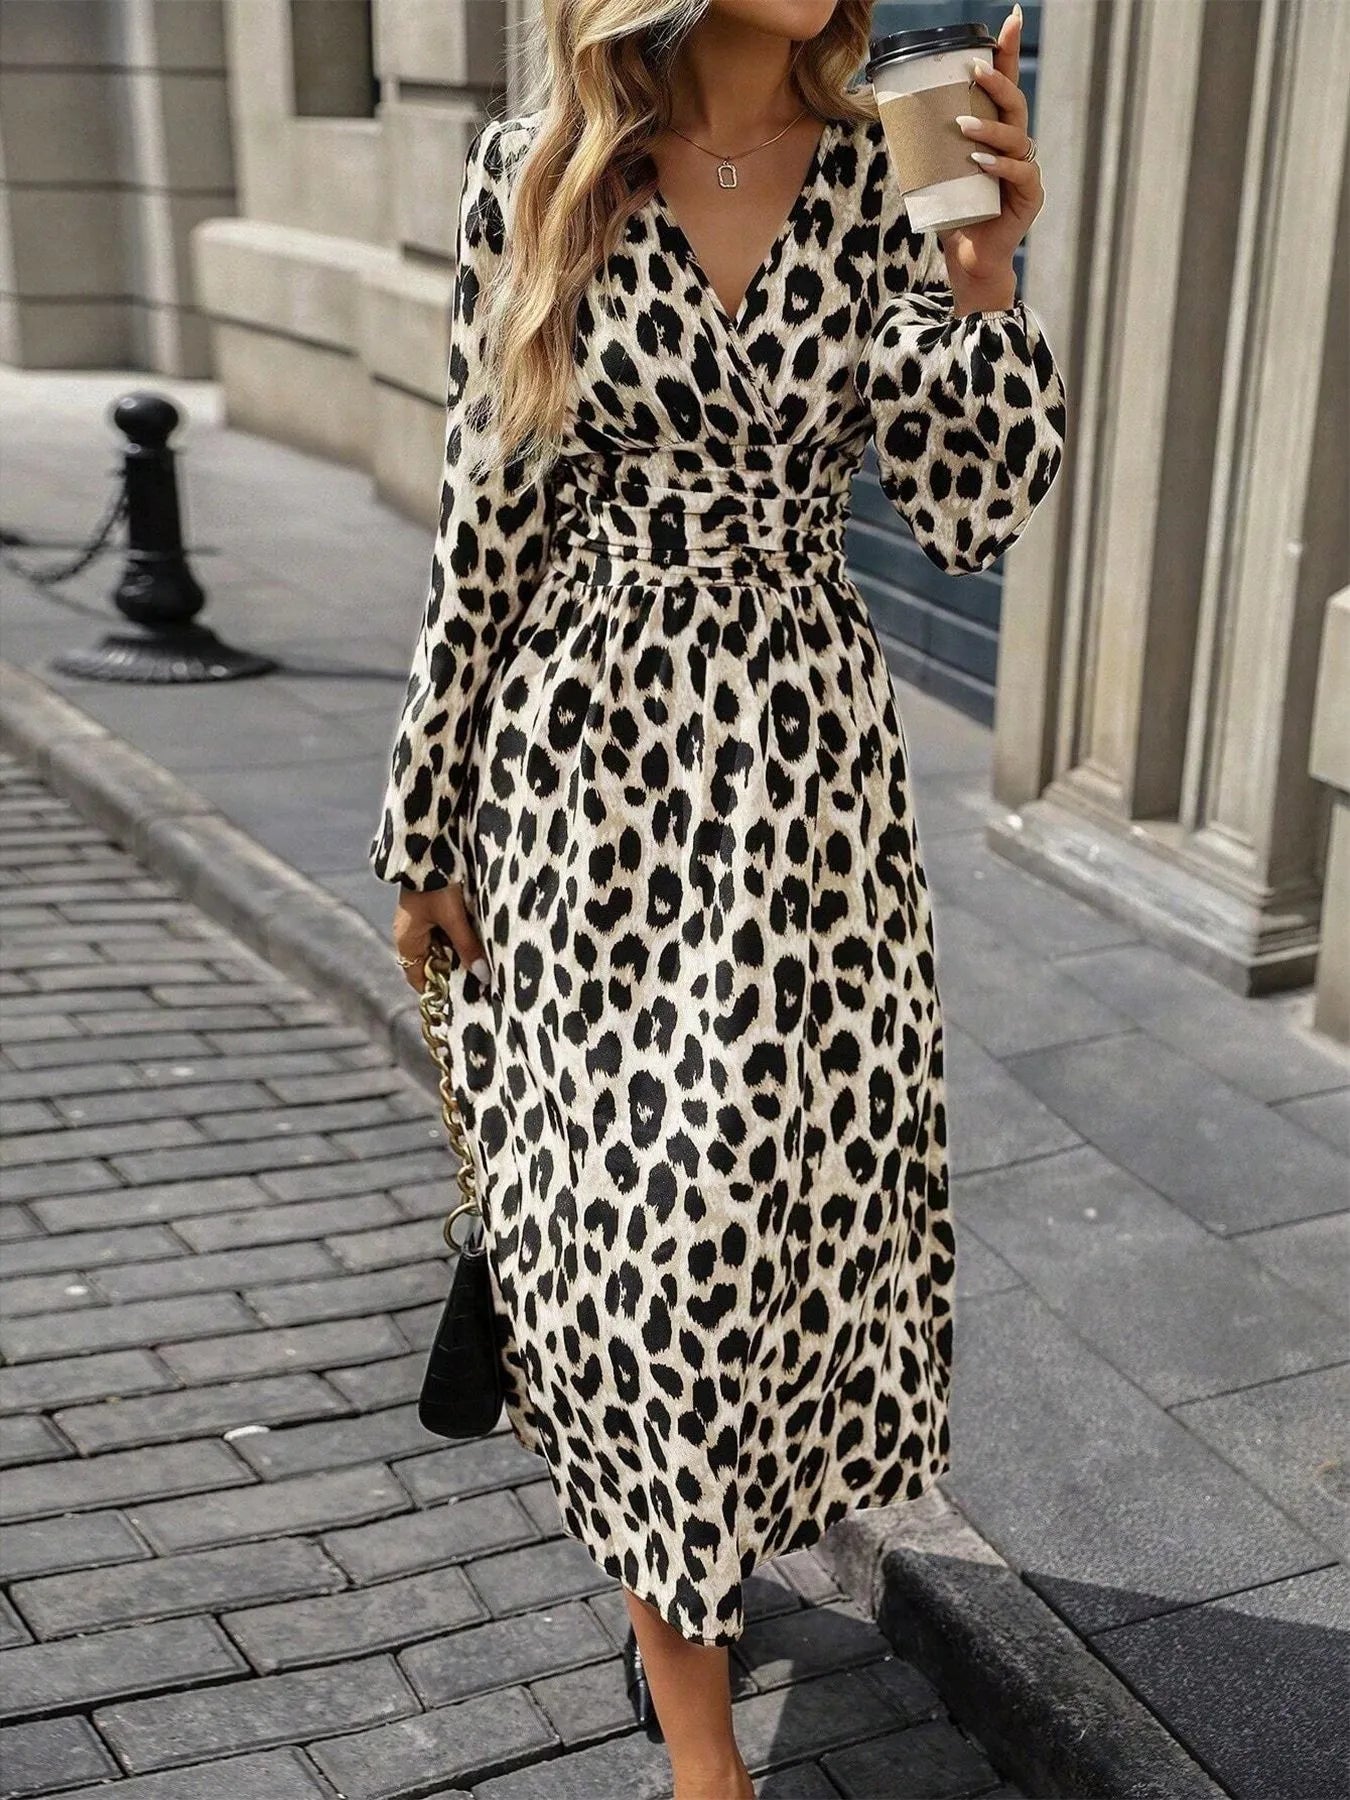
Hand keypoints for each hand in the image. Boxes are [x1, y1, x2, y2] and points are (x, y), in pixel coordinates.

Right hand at [393, 883, 487, 993]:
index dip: (437, 991)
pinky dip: (459, 939)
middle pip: (432, 964)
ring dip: (459, 954)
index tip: (459, 999)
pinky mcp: (432, 910)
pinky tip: (477, 940)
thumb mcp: (453, 918)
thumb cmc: (436, 885)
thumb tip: (482, 977)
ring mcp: (421, 922)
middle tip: (479, 982)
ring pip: (441, 948)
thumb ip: (467, 947)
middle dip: (453, 972)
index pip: (418, 979)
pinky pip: (445, 933)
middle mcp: (411, 934)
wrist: (430, 849)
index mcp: (407, 941)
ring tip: (482, 963)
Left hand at [942, 4, 1044, 308]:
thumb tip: (886, 110)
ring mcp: (1026, 172)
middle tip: (973, 70)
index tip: (1010, 18)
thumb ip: (924, 143)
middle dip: (999, 81)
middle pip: (1016, 103)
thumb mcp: (935, 171)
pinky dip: (999, 165)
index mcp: (997, 134)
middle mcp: (1017, 147)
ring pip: (1016, 136)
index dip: (1008, 53)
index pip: (1005, 86)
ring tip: (962, 127)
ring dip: (989, 127)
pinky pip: (1020, 173)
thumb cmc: (953, 214)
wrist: (967, 260)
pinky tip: (980, 161)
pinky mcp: (1029, 198)